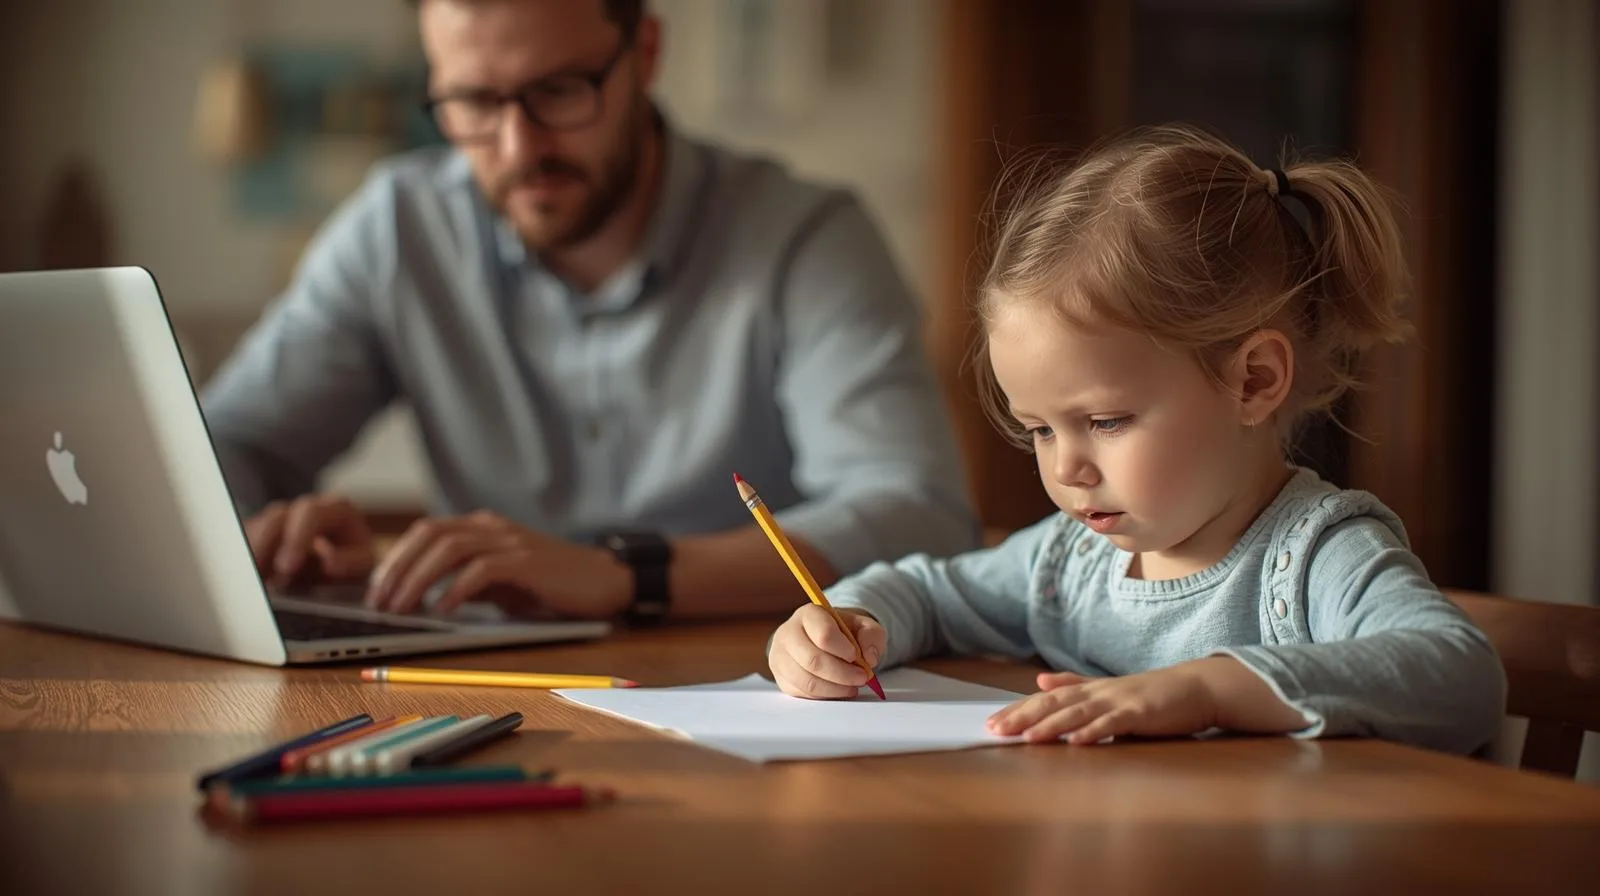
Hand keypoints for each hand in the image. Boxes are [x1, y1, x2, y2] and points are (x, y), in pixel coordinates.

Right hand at [243, 494, 375, 587]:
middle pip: (276, 517)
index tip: (287, 567)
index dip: (297, 538)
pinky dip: (245, 561)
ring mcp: (282, 520)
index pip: (311, 514)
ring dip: (251, 555)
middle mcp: (305, 510)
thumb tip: (330, 563)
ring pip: (256, 530)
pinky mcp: (263, 534)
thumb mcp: (362, 562)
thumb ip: (350, 562)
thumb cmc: (354, 558)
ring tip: (249, 580)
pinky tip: (244, 579)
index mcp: (335, 509)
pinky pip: (247, 543)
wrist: (342, 561)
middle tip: (259, 576)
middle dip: (264, 546)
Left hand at [364, 510, 630, 619]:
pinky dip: (456, 588)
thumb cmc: (554, 586)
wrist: (607, 581)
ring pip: (448, 549)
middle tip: (379, 603)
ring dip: (417, 579)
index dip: (395, 559)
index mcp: (482, 528)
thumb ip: (468, 581)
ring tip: (401, 608)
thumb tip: (423, 598)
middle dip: (397, 569)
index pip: (426, 533)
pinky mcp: (527, 562)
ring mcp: (510, 542)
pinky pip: (481, 569)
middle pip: (429, 535)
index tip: (376, 591)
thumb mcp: (502, 582)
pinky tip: (443, 609)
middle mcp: (492, 527)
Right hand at [768, 605, 885, 699]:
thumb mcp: (863, 625)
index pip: (823, 634)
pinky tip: (838, 690)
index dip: (842, 649)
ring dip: (835, 689)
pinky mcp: (780, 677)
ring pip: (807, 681)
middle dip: (842, 674)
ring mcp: (780, 656)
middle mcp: (788, 633)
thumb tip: (869, 658)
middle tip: (862, 677)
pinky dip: (825, 696)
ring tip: (852, 686)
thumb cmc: (841, 632)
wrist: (822, 639)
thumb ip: (872, 636)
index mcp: (809, 614)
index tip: (856, 656)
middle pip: (813, 660)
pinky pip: (803, 693)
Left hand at [986, 660, 1225, 744]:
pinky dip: (1094, 733)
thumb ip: (1074, 685)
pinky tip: (1077, 743)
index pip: (1045, 699)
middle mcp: (1098, 692)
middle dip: (1023, 717)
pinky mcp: (1139, 713)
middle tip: (996, 730)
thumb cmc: (1149, 693)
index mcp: (1088, 689)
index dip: (1018, 710)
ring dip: (1051, 726)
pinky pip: (1113, 724)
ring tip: (1028, 738)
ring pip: (1078, 713)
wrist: (1194, 688)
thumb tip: (1039, 681)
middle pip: (1053, 703)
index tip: (992, 723)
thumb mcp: (1106, 688)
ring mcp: (1118, 701)